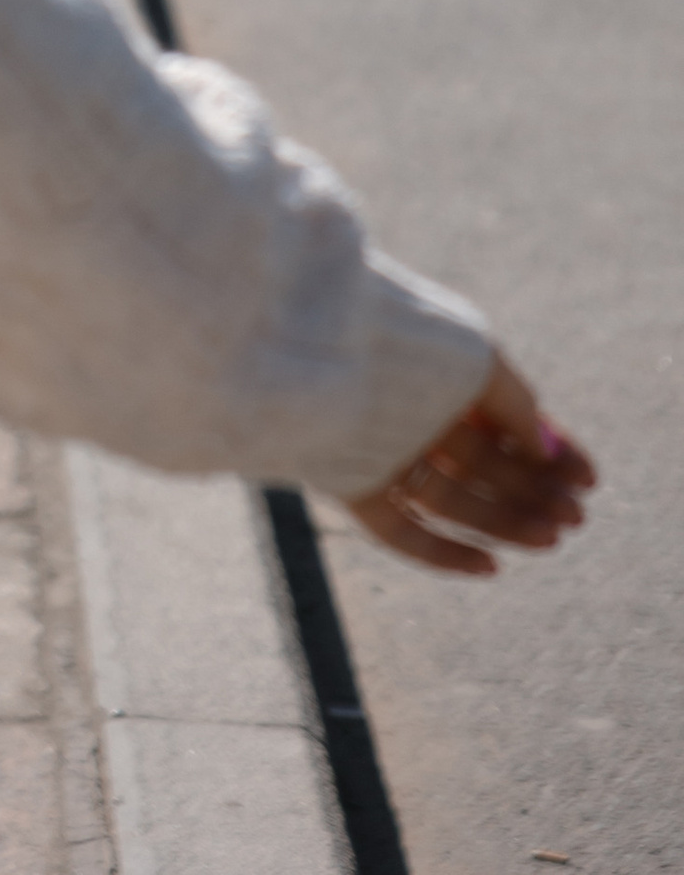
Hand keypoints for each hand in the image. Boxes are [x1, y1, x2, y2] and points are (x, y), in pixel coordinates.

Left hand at [343, 354, 595, 577]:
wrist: (320, 345)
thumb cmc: (403, 342)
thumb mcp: (475, 361)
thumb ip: (514, 404)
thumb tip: (545, 450)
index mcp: (438, 371)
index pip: (502, 421)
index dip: (548, 450)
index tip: (589, 479)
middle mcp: (409, 410)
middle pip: (480, 466)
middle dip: (530, 490)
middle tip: (575, 518)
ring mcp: (380, 448)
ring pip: (451, 499)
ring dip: (503, 521)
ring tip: (551, 537)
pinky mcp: (351, 484)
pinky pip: (401, 529)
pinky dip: (443, 552)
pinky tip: (491, 567)